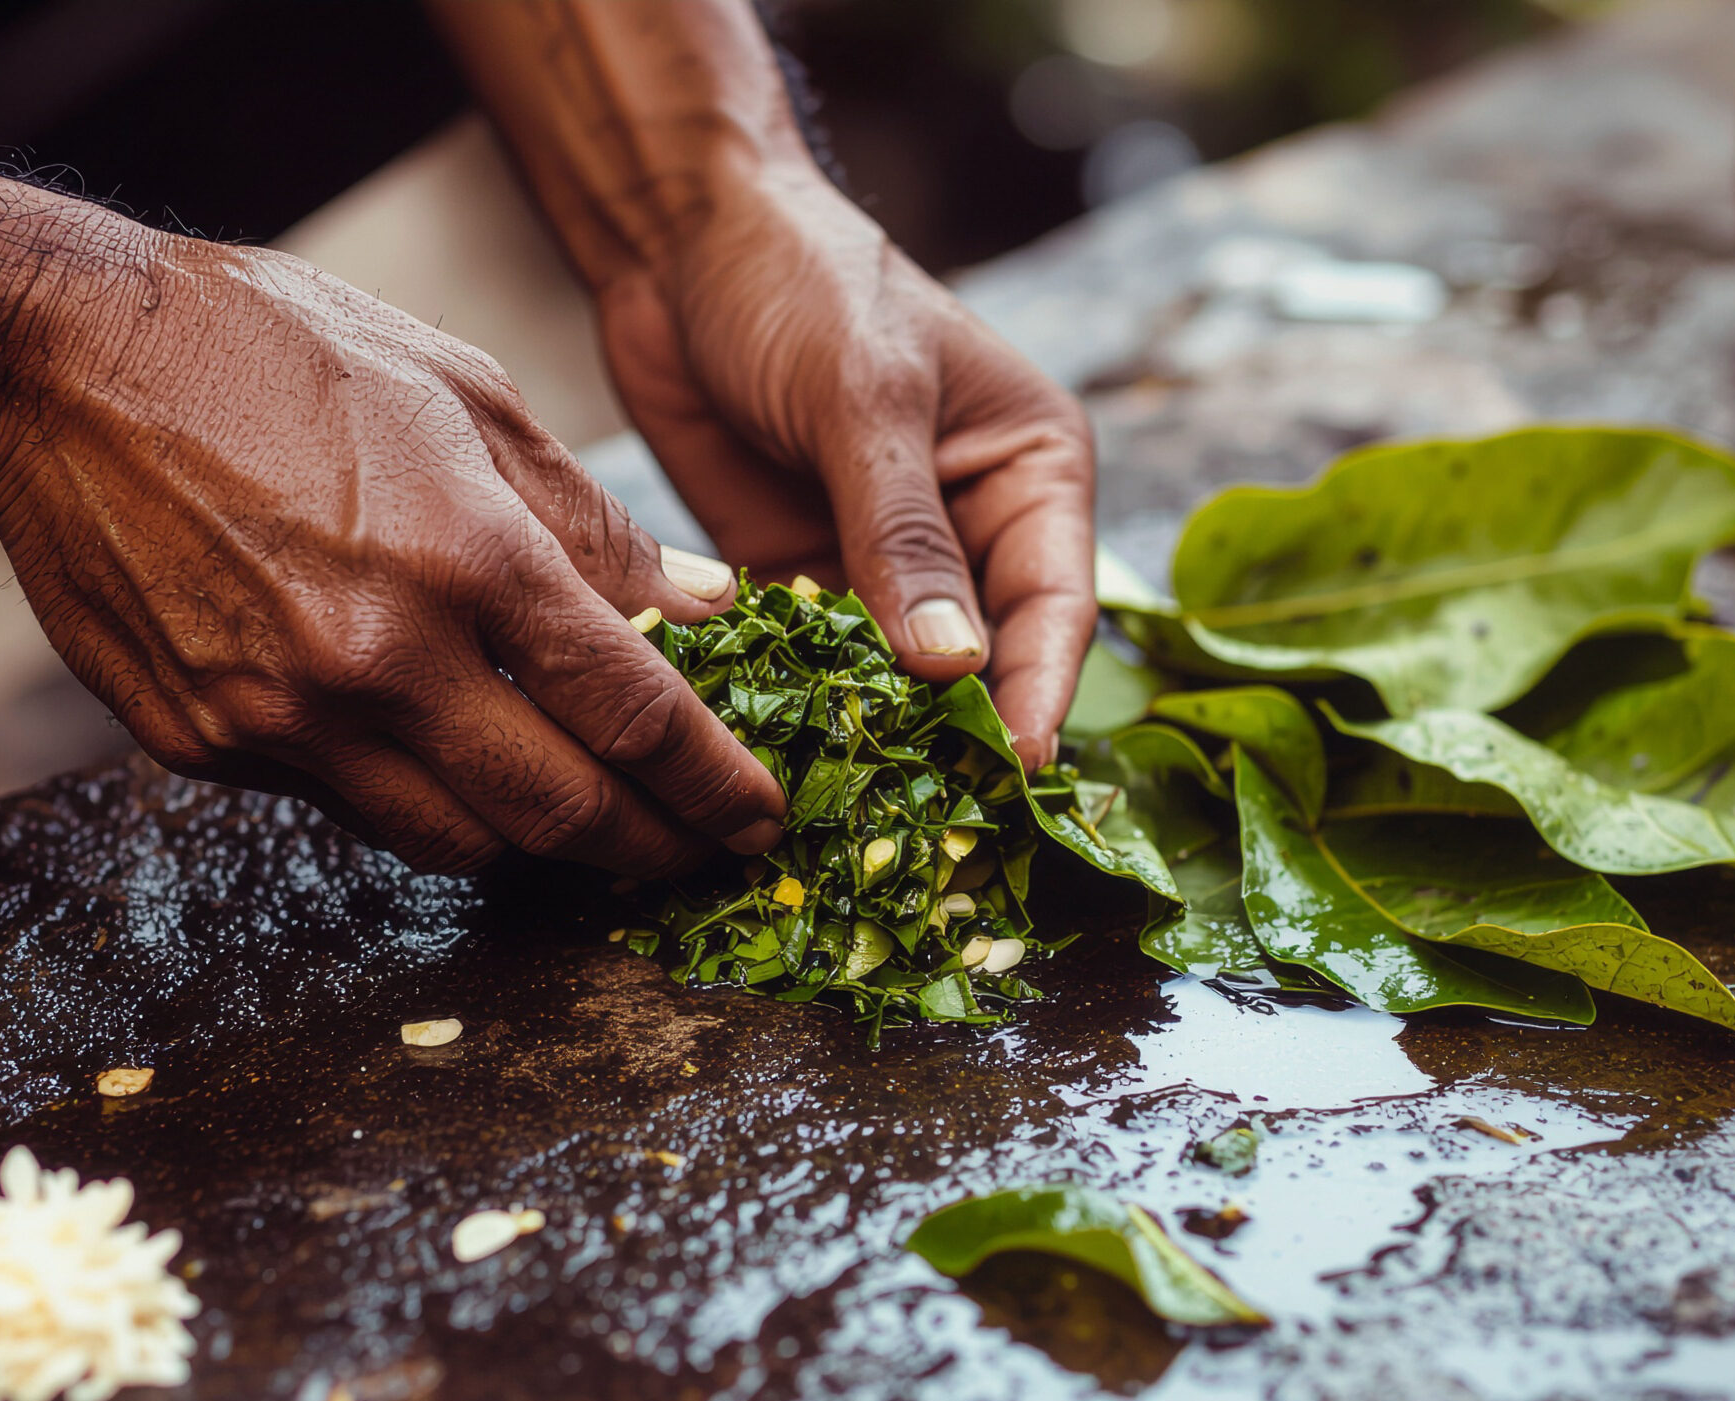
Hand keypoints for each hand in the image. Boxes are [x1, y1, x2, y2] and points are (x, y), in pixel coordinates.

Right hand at [0, 239, 785, 875]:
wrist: (58, 367)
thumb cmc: (272, 351)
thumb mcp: (464, 395)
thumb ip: (592, 522)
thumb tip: (704, 611)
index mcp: (467, 555)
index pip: (631, 714)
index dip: (712, 782)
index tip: (759, 815)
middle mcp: (380, 658)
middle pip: (557, 813)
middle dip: (648, 849)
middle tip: (696, 855)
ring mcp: (283, 717)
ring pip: (453, 840)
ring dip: (536, 846)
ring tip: (585, 821)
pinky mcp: (206, 746)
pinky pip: (345, 806)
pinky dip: (414, 799)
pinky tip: (443, 762)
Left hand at [594, 172, 1096, 768]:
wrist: (680, 238)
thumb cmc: (801, 283)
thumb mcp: (864, 398)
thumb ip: (901, 532)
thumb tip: (952, 669)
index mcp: (1031, 474)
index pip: (1055, 611)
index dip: (1035, 699)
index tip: (1009, 777)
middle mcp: (972, 532)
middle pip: (985, 668)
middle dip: (957, 743)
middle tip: (927, 828)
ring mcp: (885, 566)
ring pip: (899, 683)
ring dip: (877, 742)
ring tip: (850, 820)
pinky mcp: (801, 582)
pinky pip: (815, 667)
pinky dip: (801, 714)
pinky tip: (774, 770)